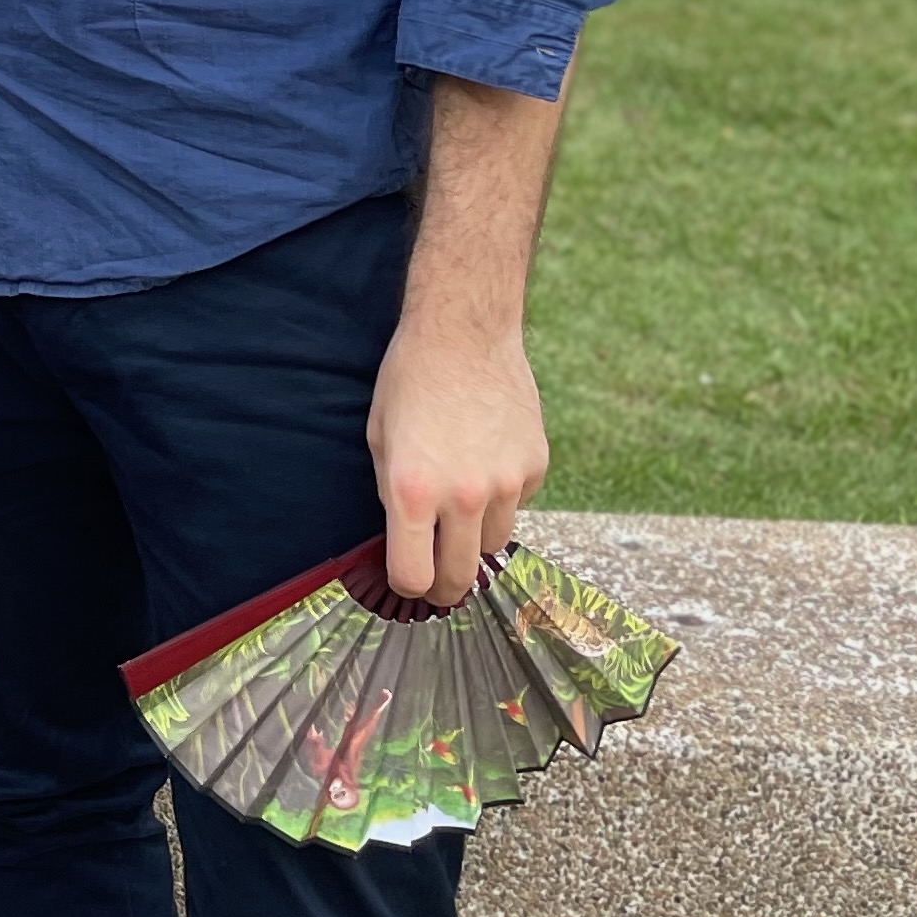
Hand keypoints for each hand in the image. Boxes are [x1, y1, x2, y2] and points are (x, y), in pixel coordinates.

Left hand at [364, 317, 548, 607]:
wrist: (465, 330)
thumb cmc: (410, 379)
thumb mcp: (379, 438)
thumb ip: (390, 495)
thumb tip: (404, 541)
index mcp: (413, 491)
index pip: (413, 576)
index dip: (406, 584)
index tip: (406, 576)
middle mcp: (464, 495)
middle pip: (460, 579)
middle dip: (444, 587)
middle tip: (437, 577)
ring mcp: (506, 482)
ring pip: (494, 544)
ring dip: (475, 537)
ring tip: (460, 500)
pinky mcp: (536, 466)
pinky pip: (518, 503)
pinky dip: (502, 495)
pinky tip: (487, 456)